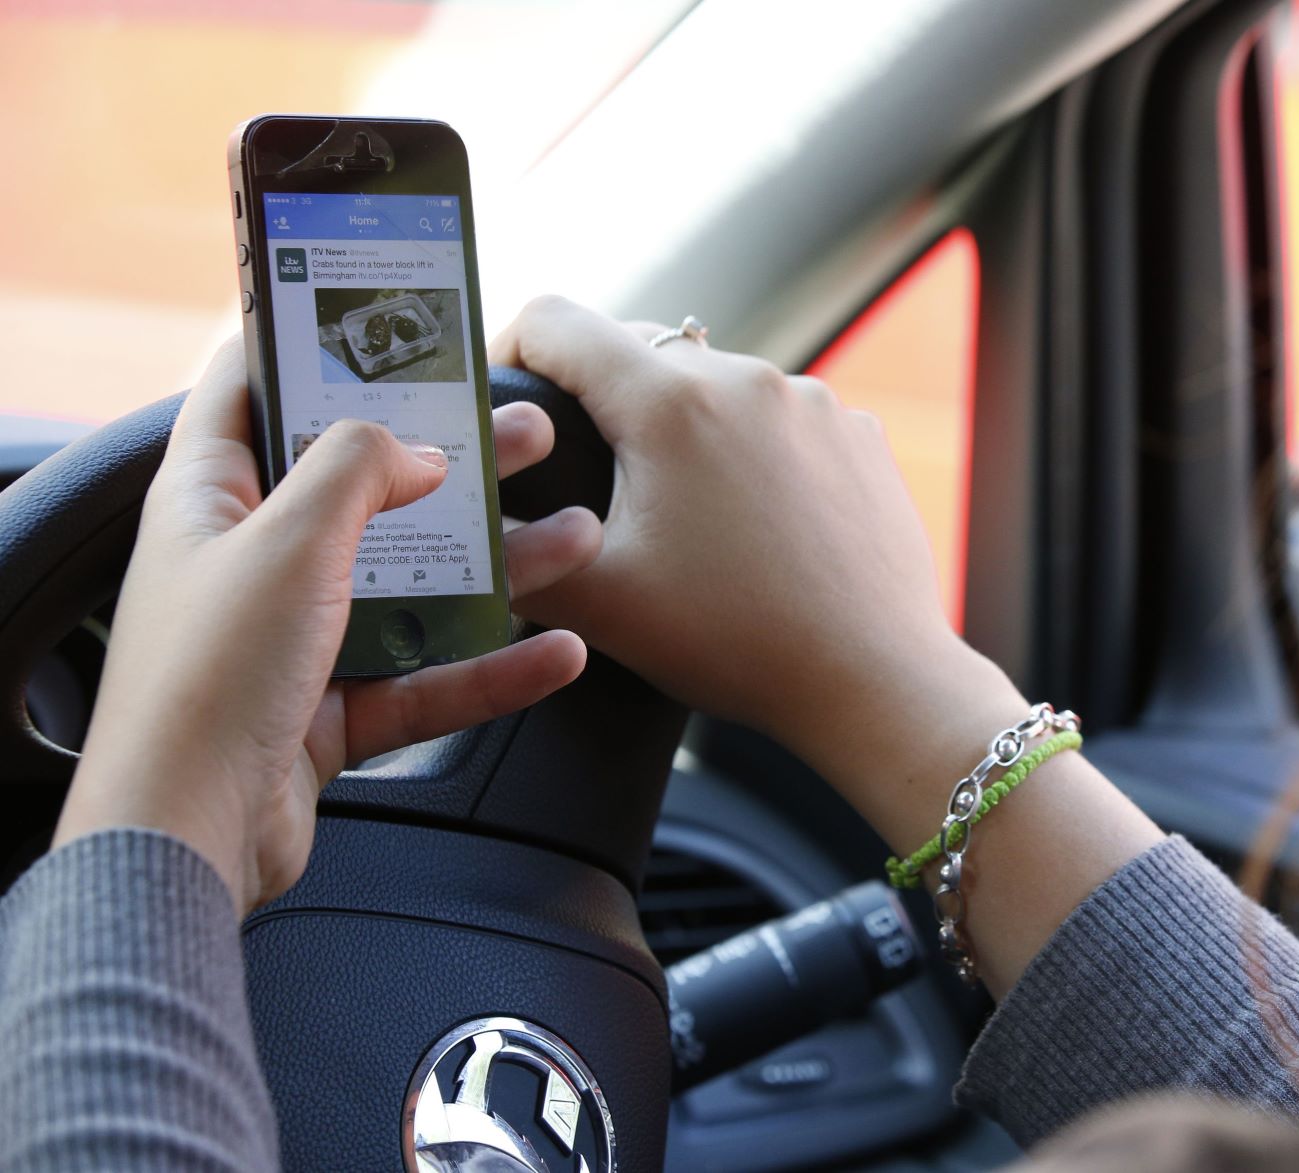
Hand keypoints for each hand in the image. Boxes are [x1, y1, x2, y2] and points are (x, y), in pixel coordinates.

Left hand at [54, 343, 602, 914]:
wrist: (189, 839)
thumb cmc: (209, 683)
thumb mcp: (286, 539)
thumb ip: (355, 468)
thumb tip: (416, 447)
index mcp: (211, 499)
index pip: (252, 392)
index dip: (310, 347)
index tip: (382, 318)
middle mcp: (252, 560)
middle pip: (364, 489)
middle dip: (453, 458)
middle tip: (526, 431)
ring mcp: (296, 637)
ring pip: (414, 584)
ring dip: (498, 565)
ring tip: (577, 535)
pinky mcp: (332, 707)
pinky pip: (428, 674)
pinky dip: (493, 666)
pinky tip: (558, 653)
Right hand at [491, 297, 1011, 776]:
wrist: (874, 680)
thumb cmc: (740, 641)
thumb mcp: (599, 602)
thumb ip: (513, 550)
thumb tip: (468, 525)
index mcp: (672, 401)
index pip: (557, 321)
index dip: (510, 348)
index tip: (506, 396)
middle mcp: (748, 377)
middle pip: (640, 351)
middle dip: (600, 402)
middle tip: (586, 481)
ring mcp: (813, 402)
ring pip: (716, 385)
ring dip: (683, 430)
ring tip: (680, 516)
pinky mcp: (859, 435)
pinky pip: (780, 418)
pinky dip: (750, 453)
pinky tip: (752, 524)